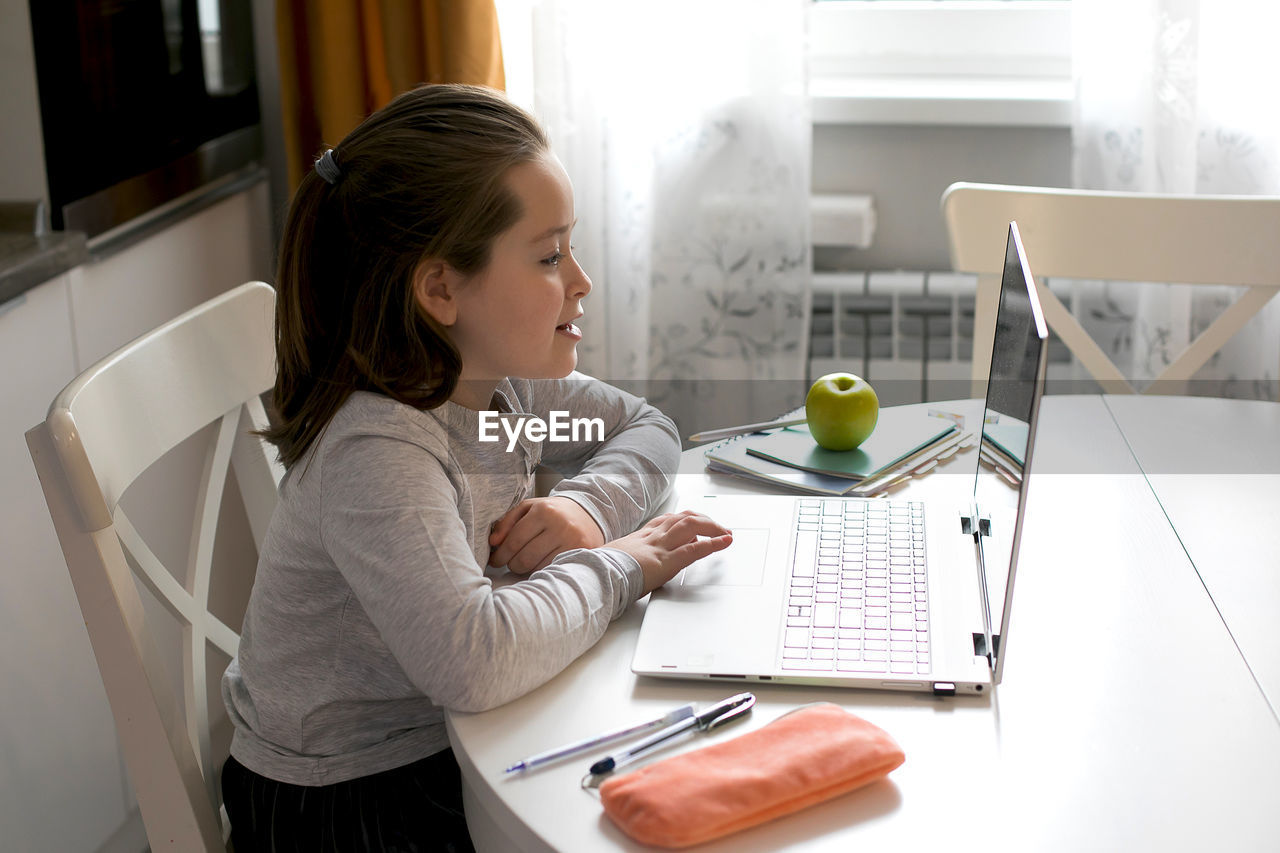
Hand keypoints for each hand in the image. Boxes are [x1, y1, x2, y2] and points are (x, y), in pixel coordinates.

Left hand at [489, 496, 606, 574]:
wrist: (588, 513)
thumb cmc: (552, 512)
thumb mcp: (529, 508)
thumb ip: (507, 522)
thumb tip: (493, 542)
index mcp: (543, 511)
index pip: (514, 541)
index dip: (500, 555)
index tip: (494, 560)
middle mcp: (560, 526)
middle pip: (525, 558)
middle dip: (512, 564)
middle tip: (510, 563)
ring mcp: (572, 541)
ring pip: (538, 568)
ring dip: (526, 569)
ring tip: (525, 562)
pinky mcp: (581, 553)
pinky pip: (552, 570)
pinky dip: (542, 570)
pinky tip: (539, 564)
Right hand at [605, 511, 733, 593]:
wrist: (595, 576)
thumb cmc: (600, 571)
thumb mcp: (612, 559)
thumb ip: (624, 557)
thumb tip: (624, 563)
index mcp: (639, 537)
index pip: (666, 521)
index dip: (683, 520)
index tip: (694, 522)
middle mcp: (652, 538)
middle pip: (683, 518)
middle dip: (704, 520)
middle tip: (717, 527)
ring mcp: (660, 548)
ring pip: (692, 527)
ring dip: (712, 528)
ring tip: (726, 532)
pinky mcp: (666, 562)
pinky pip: (694, 550)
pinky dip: (713, 544)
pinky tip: (724, 542)